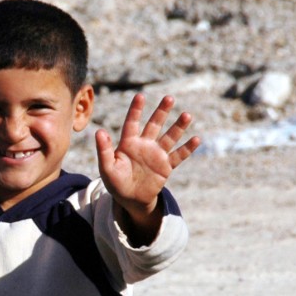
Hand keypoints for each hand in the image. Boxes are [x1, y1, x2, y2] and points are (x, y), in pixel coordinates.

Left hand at [96, 93, 200, 214]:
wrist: (130, 199)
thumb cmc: (115, 182)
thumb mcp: (107, 168)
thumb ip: (104, 150)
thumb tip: (99, 132)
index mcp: (128, 143)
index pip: (132, 123)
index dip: (136, 110)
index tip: (140, 96)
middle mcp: (144, 145)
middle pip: (154, 125)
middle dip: (161, 112)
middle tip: (169, 98)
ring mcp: (157, 154)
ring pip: (169, 137)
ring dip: (178, 127)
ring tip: (187, 115)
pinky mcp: (166, 166)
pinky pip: (178, 156)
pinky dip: (187, 148)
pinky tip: (196, 139)